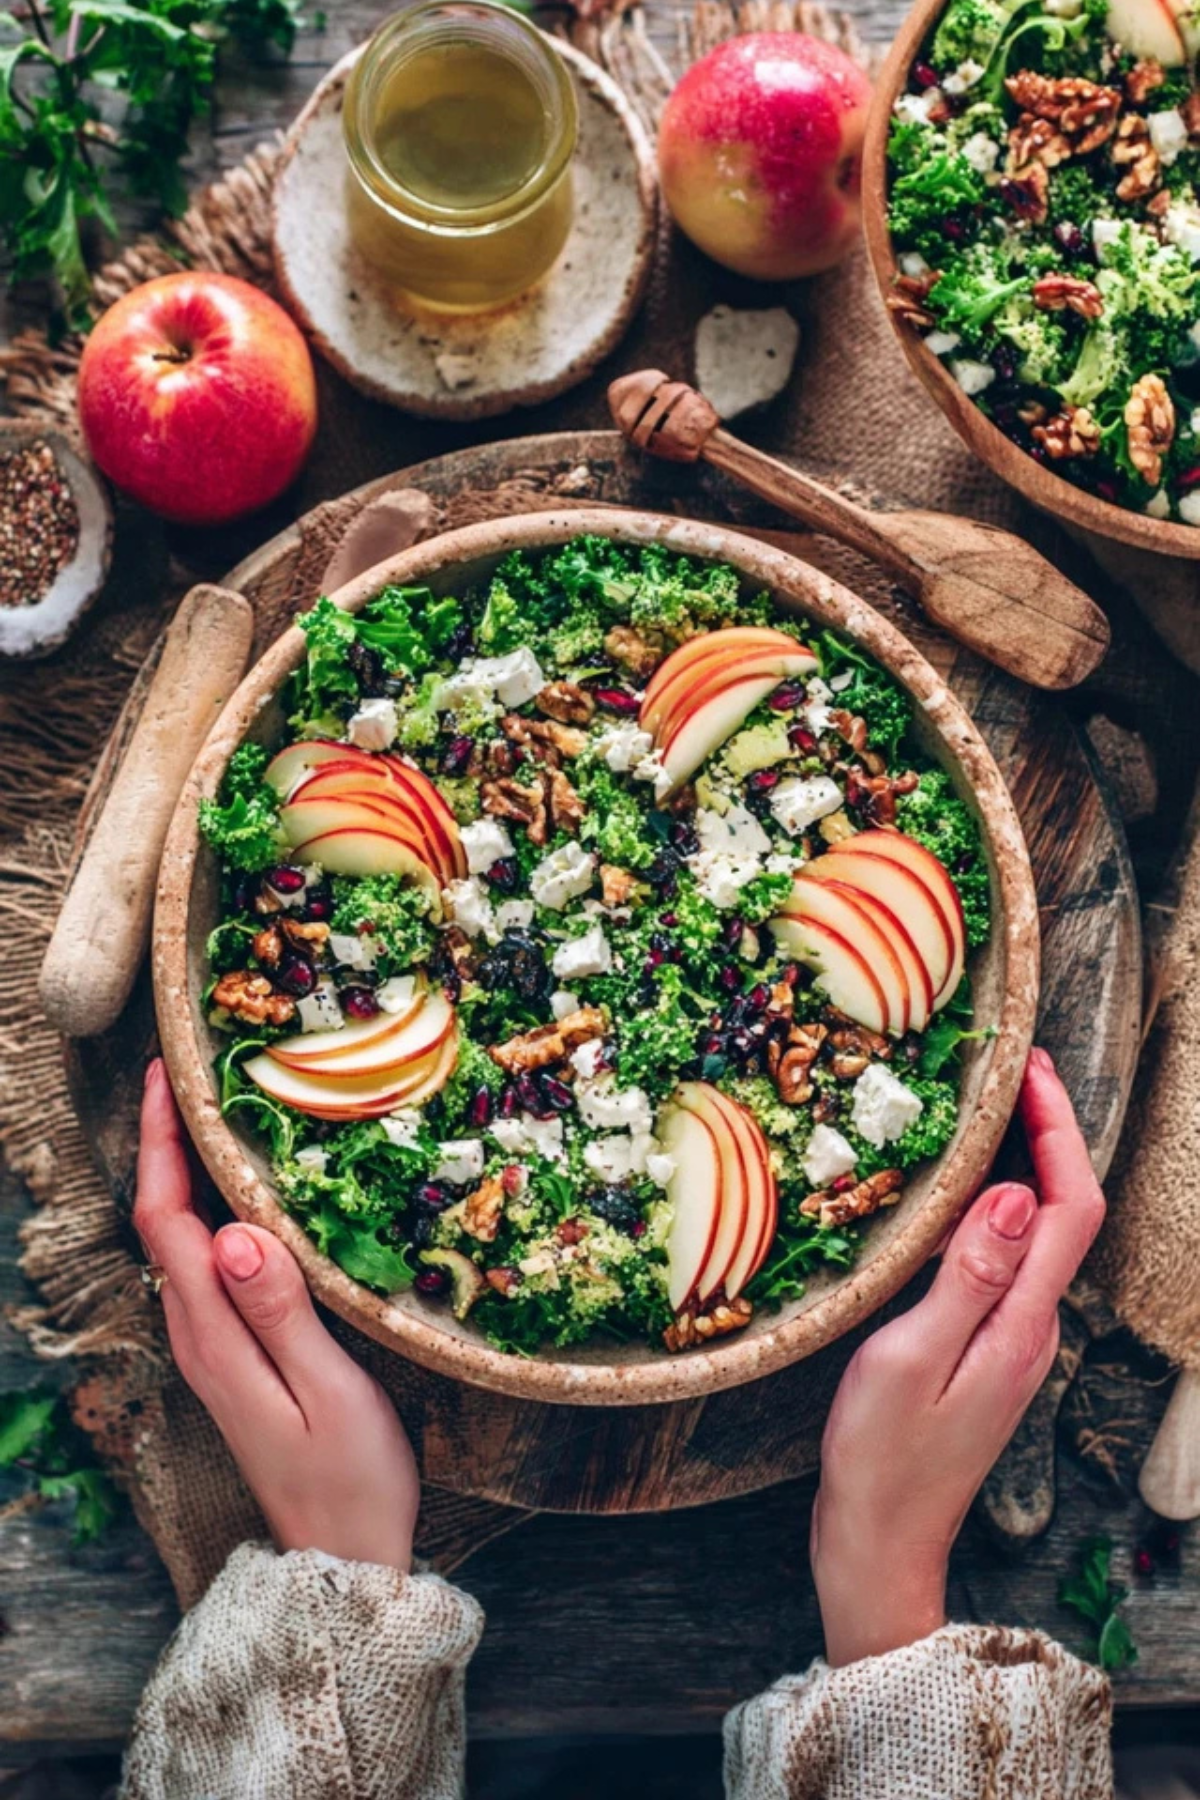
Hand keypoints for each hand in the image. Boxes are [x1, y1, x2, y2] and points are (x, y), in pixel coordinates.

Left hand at [134, 1058, 418, 1569]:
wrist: (344, 1558)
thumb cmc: (352, 1478)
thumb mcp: (328, 1392)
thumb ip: (280, 1312)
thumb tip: (235, 1232)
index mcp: (213, 1337)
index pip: (166, 1221)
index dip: (160, 1144)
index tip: (168, 1077)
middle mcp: (197, 1335)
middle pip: (163, 1221)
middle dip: (167, 1141)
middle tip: (195, 1072)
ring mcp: (210, 1347)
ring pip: (181, 1241)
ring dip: (188, 1172)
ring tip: (218, 1111)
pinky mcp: (231, 1355)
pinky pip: (207, 1264)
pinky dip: (214, 1211)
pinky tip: (248, 1191)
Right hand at [811, 1047, 1104, 1667]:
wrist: (880, 1543)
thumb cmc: (884, 1459)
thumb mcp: (913, 1357)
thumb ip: (968, 1277)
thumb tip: (1010, 1193)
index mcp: (1024, 1322)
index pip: (1069, 1207)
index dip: (1058, 1130)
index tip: (1027, 1069)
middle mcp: (1032, 1325)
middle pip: (1064, 1211)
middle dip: (1046, 1132)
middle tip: (1004, 1070)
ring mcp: (1011, 1339)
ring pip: (1035, 1233)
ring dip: (1020, 1164)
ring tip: (978, 1111)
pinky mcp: (984, 1349)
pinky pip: (1004, 1259)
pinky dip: (989, 1207)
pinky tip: (948, 1193)